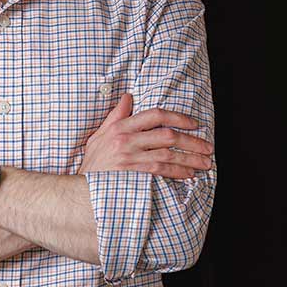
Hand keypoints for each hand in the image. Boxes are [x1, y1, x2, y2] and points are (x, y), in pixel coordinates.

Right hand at [79, 92, 215, 179]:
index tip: (195, 124)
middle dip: (192, 141)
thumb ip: (116, 116)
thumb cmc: (92, 163)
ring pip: (168, 154)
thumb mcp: (99, 136)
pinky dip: (178, 172)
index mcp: (120, 127)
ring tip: (205, 163)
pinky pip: (161, 172)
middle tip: (207, 147)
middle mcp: (126, 140)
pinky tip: (189, 175)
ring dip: (190, 159)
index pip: (155, 114)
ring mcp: (129, 158)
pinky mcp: (132, 176)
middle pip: (167, 135)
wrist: (78, 190)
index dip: (178, 117)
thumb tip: (128, 97)